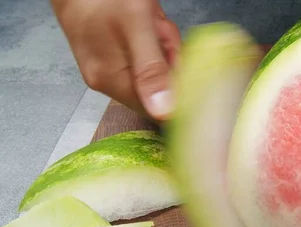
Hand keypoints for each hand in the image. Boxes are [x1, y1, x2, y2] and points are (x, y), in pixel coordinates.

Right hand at [51, 0, 180, 120]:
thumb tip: (163, 113)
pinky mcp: (114, 54)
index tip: (173, 58)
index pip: (156, 109)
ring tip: (151, 20)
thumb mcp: (137, 27)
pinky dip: (155, 38)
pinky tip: (148, 21)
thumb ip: (151, 70)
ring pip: (156, 69)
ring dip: (163, 43)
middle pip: (158, 87)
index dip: (174, 86)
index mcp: (110, 80)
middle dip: (168, 58)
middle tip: (158, 29)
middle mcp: (107, 80)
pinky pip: (147, 55)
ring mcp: (110, 66)